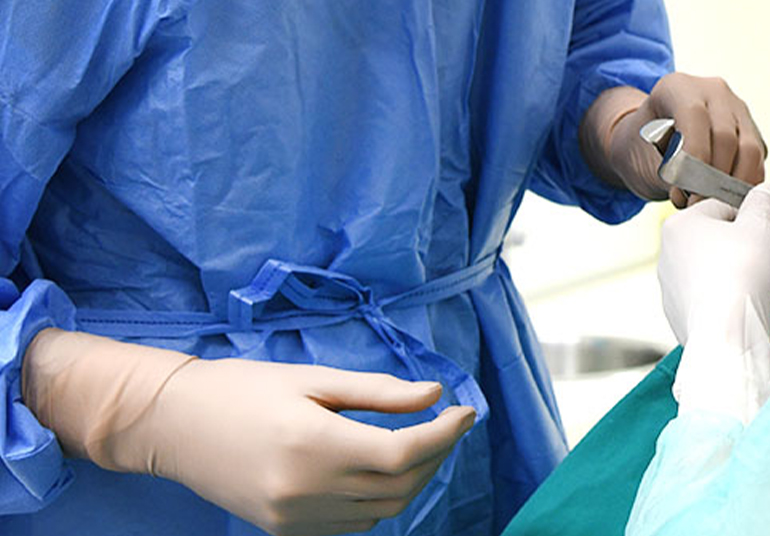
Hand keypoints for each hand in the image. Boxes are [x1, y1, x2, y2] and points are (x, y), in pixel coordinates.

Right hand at [26, 328, 474, 535]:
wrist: (173, 425)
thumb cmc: (243, 389)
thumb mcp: (313, 378)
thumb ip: (378, 392)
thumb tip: (435, 394)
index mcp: (314, 444)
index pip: (403, 453)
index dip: (445, 434)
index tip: (468, 409)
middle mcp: (306, 489)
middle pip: (400, 486)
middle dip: (436, 454)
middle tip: (449, 422)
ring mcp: (294, 517)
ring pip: (382, 511)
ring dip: (413, 480)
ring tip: (420, 444)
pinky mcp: (283, 531)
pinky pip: (353, 524)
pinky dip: (380, 501)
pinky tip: (380, 470)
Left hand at [583, 74, 766, 204]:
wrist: (649, 145)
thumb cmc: (642, 149)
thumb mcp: (641, 156)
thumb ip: (668, 172)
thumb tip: (695, 195)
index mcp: (678, 87)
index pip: (694, 115)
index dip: (694, 155)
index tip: (686, 191)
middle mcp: (713, 91)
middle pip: (725, 135)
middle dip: (713, 178)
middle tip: (697, 207)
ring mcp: (736, 108)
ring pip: (750, 148)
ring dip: (733, 185)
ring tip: (714, 207)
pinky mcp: (752, 130)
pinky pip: (759, 159)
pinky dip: (747, 184)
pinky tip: (729, 201)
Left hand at [656, 183, 769, 424]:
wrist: (726, 338)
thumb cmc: (739, 276)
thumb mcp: (759, 226)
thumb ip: (763, 203)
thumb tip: (766, 192)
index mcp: (679, 226)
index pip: (725, 208)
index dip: (758, 217)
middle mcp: (670, 256)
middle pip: (726, 240)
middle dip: (763, 245)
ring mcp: (675, 289)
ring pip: (724, 269)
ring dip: (756, 268)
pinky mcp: (685, 317)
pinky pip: (719, 296)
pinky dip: (741, 294)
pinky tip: (764, 298)